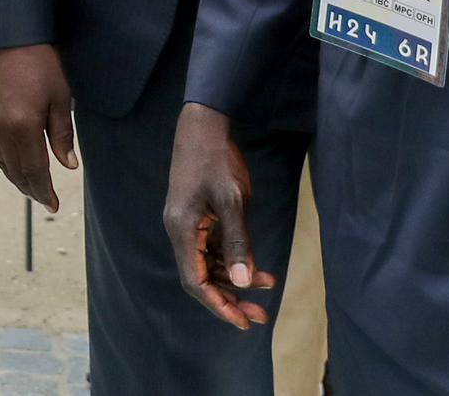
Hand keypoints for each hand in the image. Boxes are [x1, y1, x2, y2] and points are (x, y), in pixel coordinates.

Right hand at [0, 44, 76, 211]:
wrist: (8, 33)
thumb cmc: (40, 61)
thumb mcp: (60, 97)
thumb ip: (62, 134)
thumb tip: (68, 165)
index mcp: (23, 127)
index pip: (34, 171)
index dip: (44, 191)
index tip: (53, 205)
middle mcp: (1, 128)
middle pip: (15, 170)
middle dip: (30, 189)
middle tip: (44, 200)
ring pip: (1, 159)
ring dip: (16, 176)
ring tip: (31, 186)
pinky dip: (4, 158)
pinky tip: (14, 159)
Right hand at [164, 102, 275, 328]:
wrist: (202, 127)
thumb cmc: (216, 161)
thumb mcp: (232, 201)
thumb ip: (237, 242)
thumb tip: (242, 281)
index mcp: (182, 229)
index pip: (195, 281)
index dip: (218, 305)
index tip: (244, 322)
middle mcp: (180, 231)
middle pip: (201, 277)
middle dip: (230, 298)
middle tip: (260, 315)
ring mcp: (187, 224)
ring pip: (208, 264)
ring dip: (234, 279)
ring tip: (268, 287)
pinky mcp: (197, 217)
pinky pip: (212, 248)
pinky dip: (232, 260)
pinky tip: (257, 266)